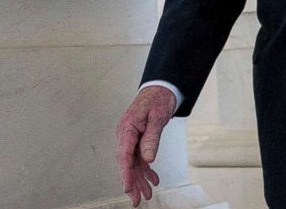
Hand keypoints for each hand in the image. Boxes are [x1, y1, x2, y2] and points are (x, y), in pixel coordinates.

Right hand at [116, 86, 175, 206]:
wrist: (161, 88)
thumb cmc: (157, 98)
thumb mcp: (157, 117)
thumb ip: (152, 138)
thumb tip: (148, 158)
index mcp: (127, 128)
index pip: (124, 155)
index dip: (125, 173)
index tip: (127, 187)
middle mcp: (127, 135)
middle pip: (127, 163)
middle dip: (131, 182)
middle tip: (136, 199)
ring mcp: (132, 138)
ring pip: (134, 164)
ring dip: (139, 179)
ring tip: (146, 194)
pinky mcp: (139, 140)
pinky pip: (140, 158)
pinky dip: (147, 170)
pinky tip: (152, 180)